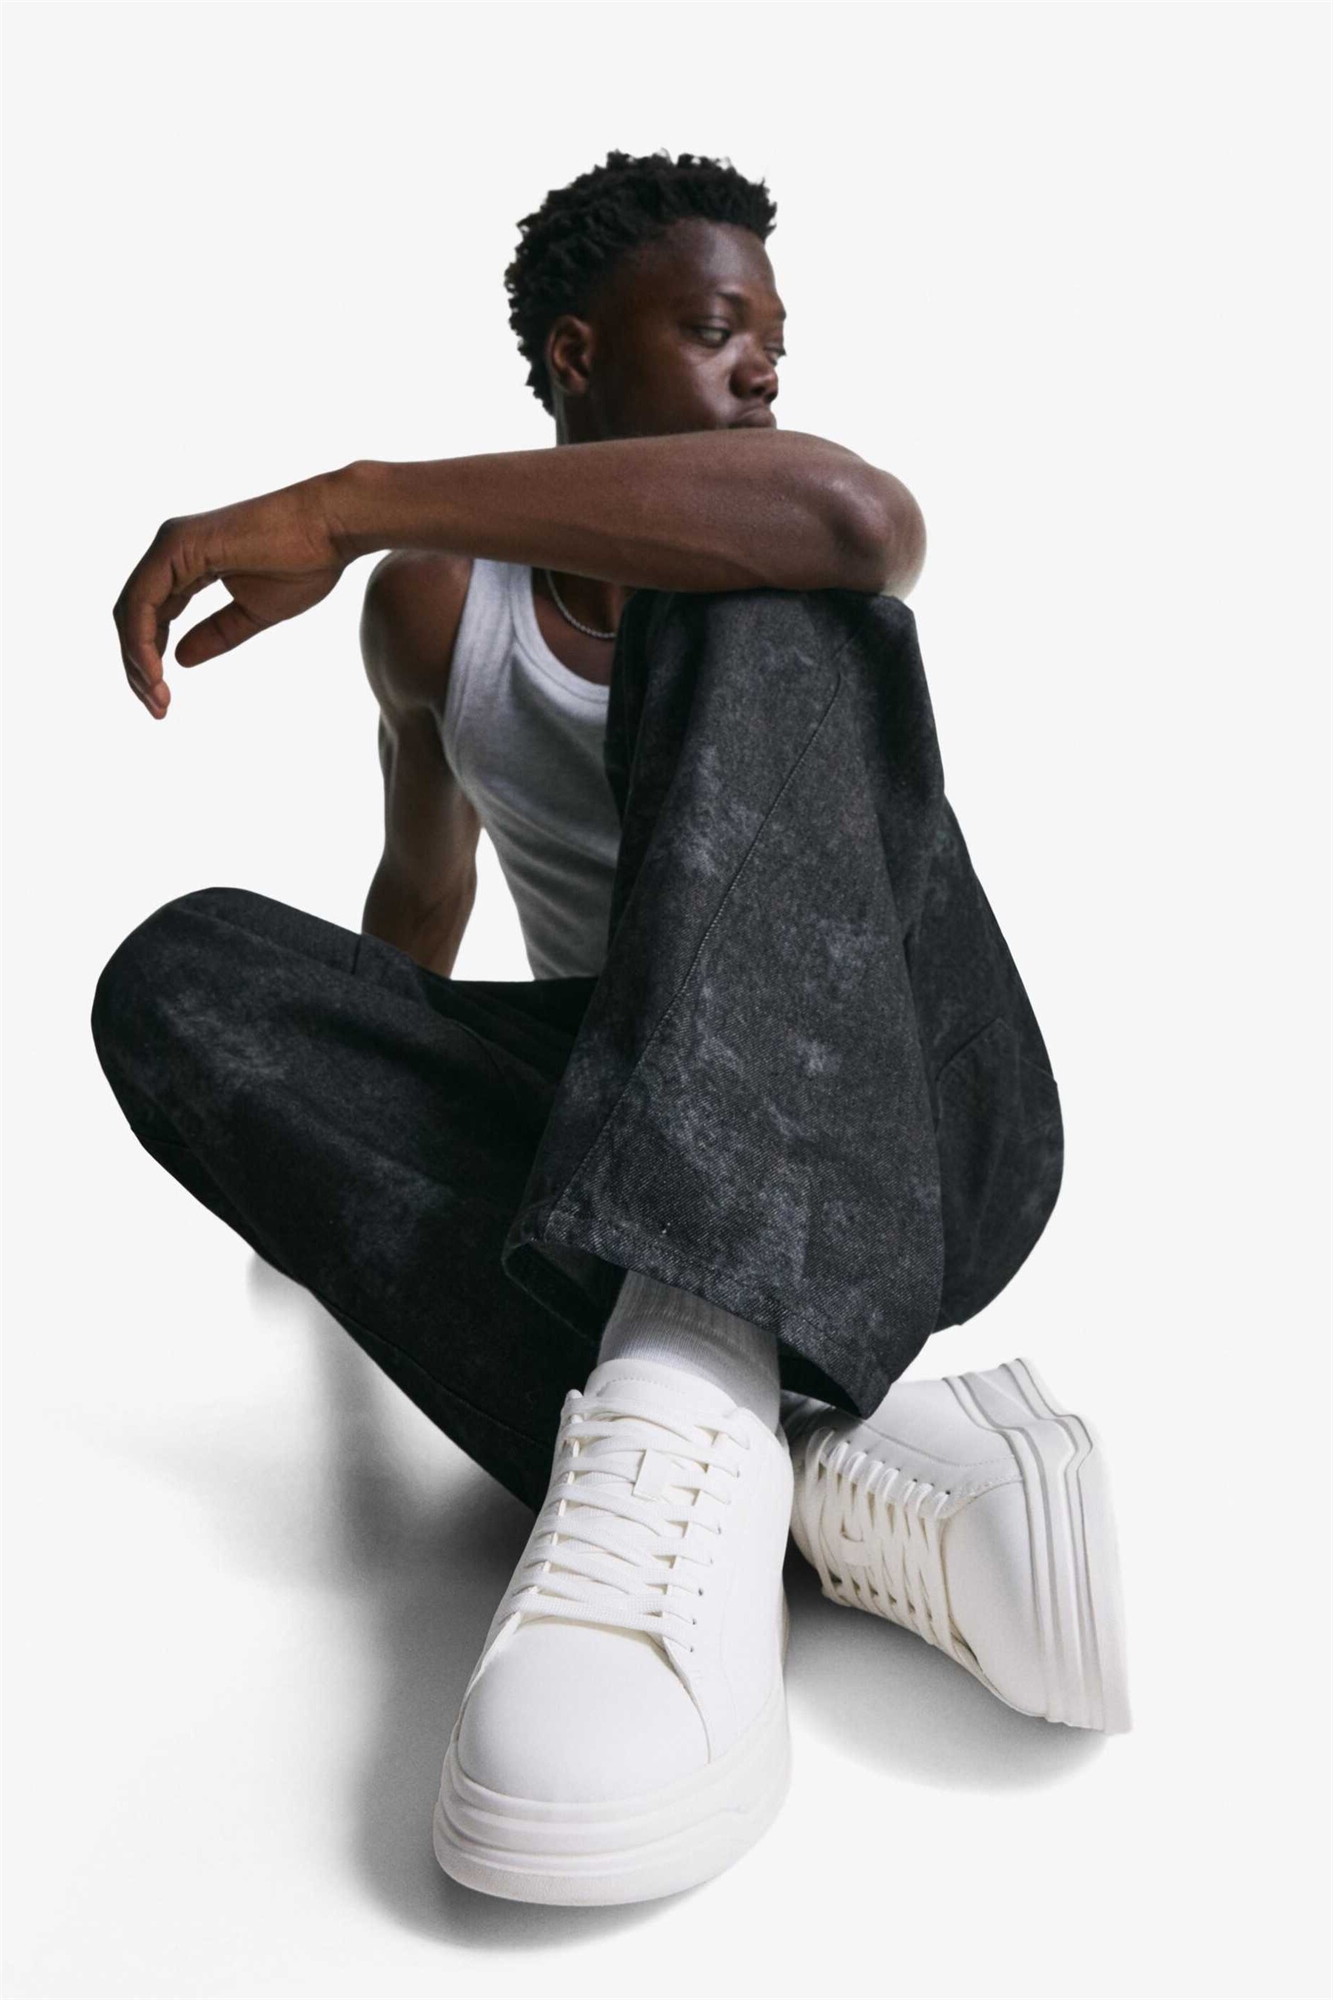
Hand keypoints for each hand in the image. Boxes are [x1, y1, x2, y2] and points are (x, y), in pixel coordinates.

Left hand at [112, 471, 347, 718]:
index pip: (149, 617)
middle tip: (157, 709)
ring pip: (130, 612)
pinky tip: (155, 673)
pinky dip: (141, 641)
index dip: (150, 661)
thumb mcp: (253, 613)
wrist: (330, 529)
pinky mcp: (177, 546)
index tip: (164, 702)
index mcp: (186, 564)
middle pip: (132, 617)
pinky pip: (142, 601)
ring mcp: (170, 546)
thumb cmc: (305, 563)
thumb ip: (215, 634)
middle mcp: (170, 551)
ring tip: (156, 699)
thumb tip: (180, 660)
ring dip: (137, 660)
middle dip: (138, 668)